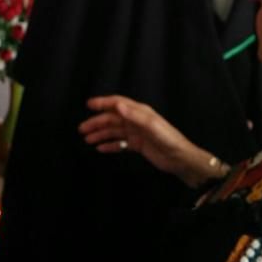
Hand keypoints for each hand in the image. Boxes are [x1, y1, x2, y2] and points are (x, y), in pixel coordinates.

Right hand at [78, 95, 217, 186]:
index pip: (117, 103)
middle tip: (82, 129)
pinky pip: (119, 143)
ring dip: (100, 134)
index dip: (103, 103)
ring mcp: (136, 133)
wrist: (180, 158)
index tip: (88, 105)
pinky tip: (100, 149)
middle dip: (97, 122)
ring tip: (87, 140)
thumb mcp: (151, 125)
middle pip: (112, 119)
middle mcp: (136, 120)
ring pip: (114, 131)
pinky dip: (109, 145)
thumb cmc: (167, 139)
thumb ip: (133, 115)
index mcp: (139, 112)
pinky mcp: (137, 145)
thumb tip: (116, 105)